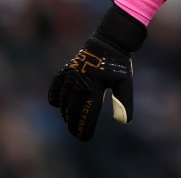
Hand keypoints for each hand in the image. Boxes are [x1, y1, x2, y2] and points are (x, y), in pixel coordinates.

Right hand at [48, 0, 146, 140]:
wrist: (108, 42)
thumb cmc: (118, 64)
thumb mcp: (125, 82)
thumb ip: (124, 102)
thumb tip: (124, 122)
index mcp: (95, 85)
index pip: (87, 113)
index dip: (85, 128)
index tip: (85, 138)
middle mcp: (79, 81)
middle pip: (73, 110)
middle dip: (74, 124)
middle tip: (77, 133)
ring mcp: (70, 75)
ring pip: (64, 100)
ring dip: (66, 113)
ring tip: (71, 121)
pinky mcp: (65, 70)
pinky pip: (56, 86)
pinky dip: (55, 96)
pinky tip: (58, 104)